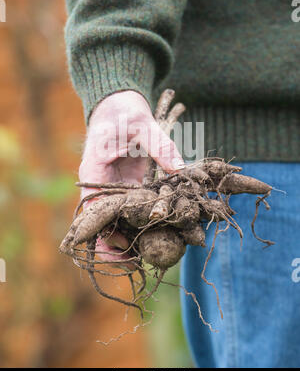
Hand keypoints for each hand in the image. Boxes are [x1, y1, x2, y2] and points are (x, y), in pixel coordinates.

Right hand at [79, 90, 183, 268]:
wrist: (119, 106)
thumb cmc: (124, 112)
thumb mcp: (143, 125)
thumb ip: (161, 146)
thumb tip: (182, 170)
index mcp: (94, 170)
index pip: (93, 209)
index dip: (103, 233)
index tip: (121, 250)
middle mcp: (101, 184)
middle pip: (104, 222)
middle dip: (118, 245)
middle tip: (137, 264)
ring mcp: (114, 187)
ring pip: (118, 220)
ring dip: (131, 238)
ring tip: (151, 254)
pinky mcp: (127, 187)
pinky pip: (133, 210)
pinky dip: (144, 223)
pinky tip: (161, 232)